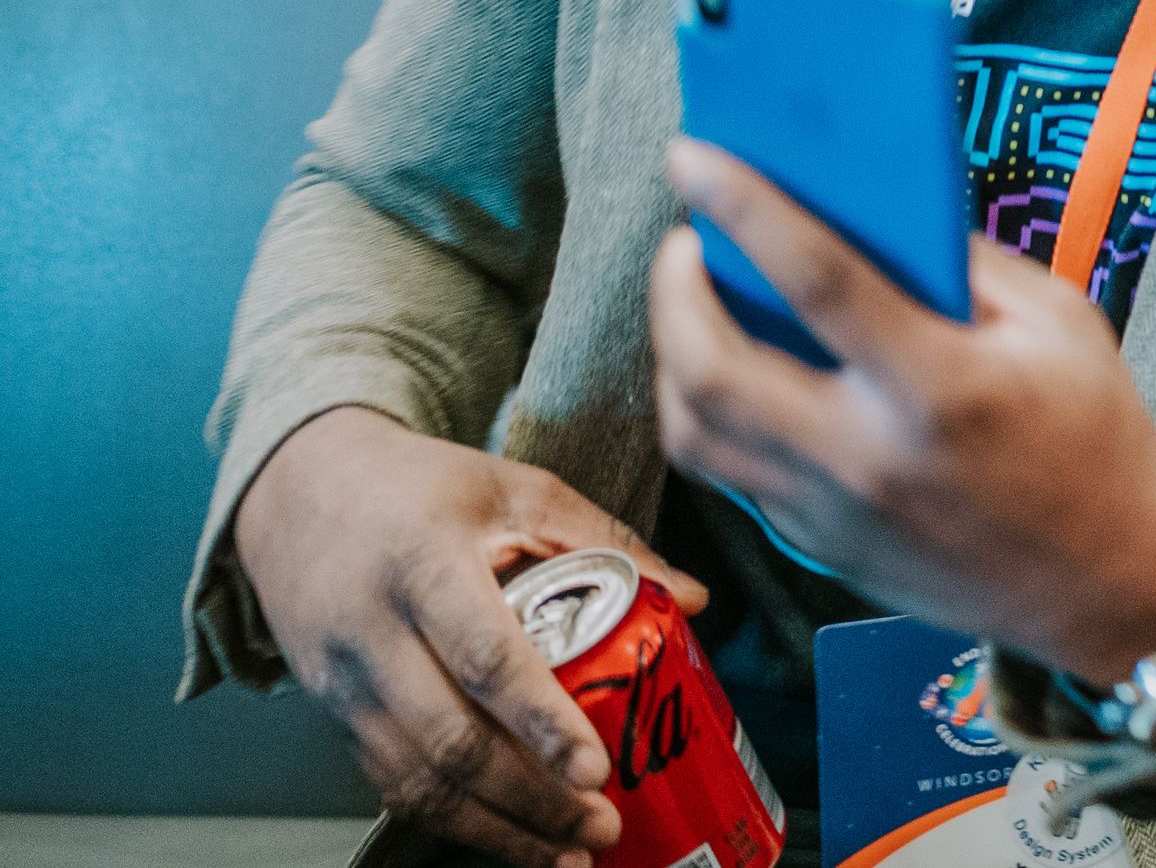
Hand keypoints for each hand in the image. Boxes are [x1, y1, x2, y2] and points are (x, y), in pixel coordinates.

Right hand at [233, 404, 708, 867]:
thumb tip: (691, 600)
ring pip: (417, 782)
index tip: (595, 767)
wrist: (300, 494)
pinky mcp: (337, 718)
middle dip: (530, 798)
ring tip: (565, 853)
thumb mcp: (517, 490)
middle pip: (450, 741)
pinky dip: (453, 822)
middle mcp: (375, 635)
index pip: (486, 656)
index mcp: (426, 565)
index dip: (542, 720)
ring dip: (494, 829)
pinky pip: (393, 785)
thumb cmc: (420, 488)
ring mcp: (347, 685)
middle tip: (598, 825)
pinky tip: (508, 837)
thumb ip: (607, 541)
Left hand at [649, 141, 1155, 685]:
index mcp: (942, 388)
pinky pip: (729, 473)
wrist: (1110, 584)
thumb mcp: (1062, 324)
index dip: (745, 207)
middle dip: (674, 291)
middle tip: (686, 242)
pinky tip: (735, 369)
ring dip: (673, 354)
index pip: (817, 280)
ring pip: (694, 432)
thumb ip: (970, 265)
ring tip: (696, 303)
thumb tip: (883, 210)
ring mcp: (833, 513)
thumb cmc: (1098, 439)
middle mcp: (868, 457)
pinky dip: (710, 410)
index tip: (694, 156)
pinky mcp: (819, 547)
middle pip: (712, 370)